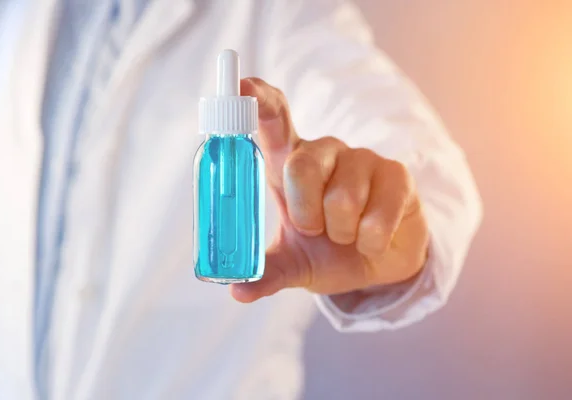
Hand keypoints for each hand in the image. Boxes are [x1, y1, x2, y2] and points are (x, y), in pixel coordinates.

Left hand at [230, 78, 428, 301]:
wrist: (377, 262)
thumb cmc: (327, 251)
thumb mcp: (293, 263)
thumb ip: (265, 272)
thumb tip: (236, 290)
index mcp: (290, 164)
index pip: (275, 121)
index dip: (260, 102)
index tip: (244, 87)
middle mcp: (325, 152)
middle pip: (302, 164)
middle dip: (306, 214)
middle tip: (315, 231)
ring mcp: (362, 159)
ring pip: (342, 199)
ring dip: (342, 233)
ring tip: (347, 234)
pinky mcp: (397, 174)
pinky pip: (378, 216)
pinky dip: (370, 242)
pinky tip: (373, 239)